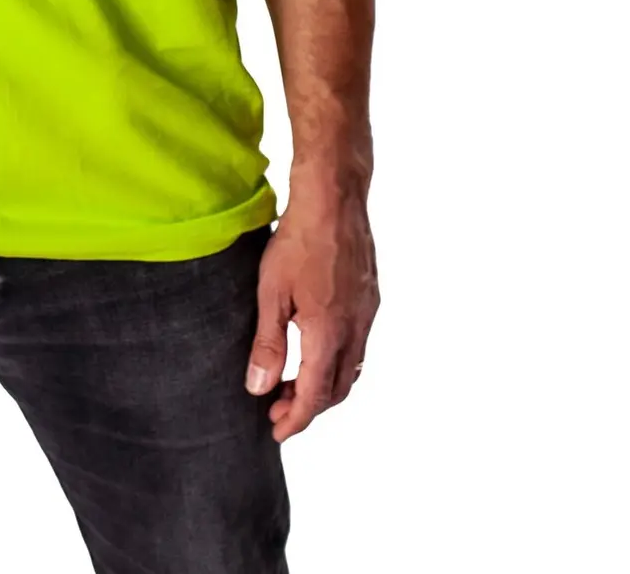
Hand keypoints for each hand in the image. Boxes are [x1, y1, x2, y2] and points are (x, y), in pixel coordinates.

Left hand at [245, 182, 378, 442]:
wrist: (334, 199)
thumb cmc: (298, 241)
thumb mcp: (271, 293)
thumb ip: (267, 343)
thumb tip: (259, 387)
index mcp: (329, 334)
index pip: (316, 396)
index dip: (296, 419)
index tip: (277, 430)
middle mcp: (356, 330)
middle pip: (338, 388)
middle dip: (309, 406)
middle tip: (278, 408)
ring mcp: (367, 314)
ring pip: (352, 368)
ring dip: (325, 384)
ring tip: (293, 382)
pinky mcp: (371, 298)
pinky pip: (358, 344)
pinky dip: (338, 360)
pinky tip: (316, 348)